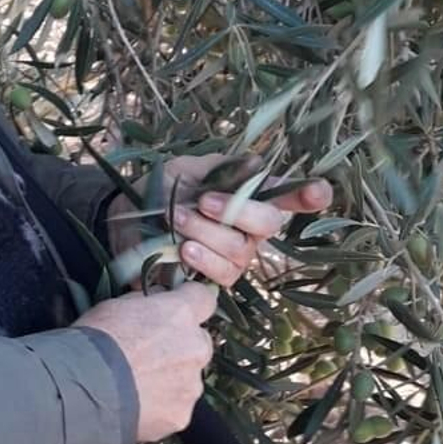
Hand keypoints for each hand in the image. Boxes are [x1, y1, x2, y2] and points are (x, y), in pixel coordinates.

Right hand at [80, 280, 218, 443]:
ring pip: (189, 377)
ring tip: (137, 384)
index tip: (177, 305)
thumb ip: (144, 303)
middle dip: (181, 344)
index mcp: (180, 314)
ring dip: (172, 377)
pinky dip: (161, 406)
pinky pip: (176, 407)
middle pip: (199, 341)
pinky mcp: (181, 415)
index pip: (203, 298)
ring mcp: (191, 385)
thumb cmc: (94, 343)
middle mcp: (194, 347)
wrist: (84, 390)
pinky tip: (136, 404)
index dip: (190, 300)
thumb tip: (154, 301)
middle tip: (150, 352)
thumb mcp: (115, 305)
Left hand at [108, 154, 332, 292]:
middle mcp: (250, 229)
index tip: (319, 192)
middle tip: (203, 202)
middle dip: (237, 211)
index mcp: (248, 196)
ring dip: (207, 232)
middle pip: (268, 224)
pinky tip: (183, 248)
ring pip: (240, 250)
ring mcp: (235, 257)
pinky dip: (202, 258)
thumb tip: (255, 163)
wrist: (123, 223)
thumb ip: (219, 168)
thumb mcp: (185, 170)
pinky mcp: (214, 280)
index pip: (289, 196)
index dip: (307, 195)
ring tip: (177, 219)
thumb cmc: (160, 192)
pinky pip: (221, 275)